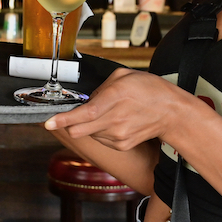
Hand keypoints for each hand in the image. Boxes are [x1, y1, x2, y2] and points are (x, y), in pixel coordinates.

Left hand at [44, 68, 189, 151]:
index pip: (85, 114)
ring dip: (90, 125)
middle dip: (71, 124)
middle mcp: (115, 120)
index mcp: (115, 98)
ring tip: (110, 112)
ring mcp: (119, 135)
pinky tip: (115, 122)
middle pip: (80, 129)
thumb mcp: (124, 76)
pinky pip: (100, 139)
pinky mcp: (122, 145)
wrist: (172, 113)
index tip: (49, 123)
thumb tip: (88, 100)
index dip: (64, 120)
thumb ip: (101, 86)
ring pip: (88, 134)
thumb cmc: (150, 90)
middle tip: (75, 116)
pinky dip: (101, 131)